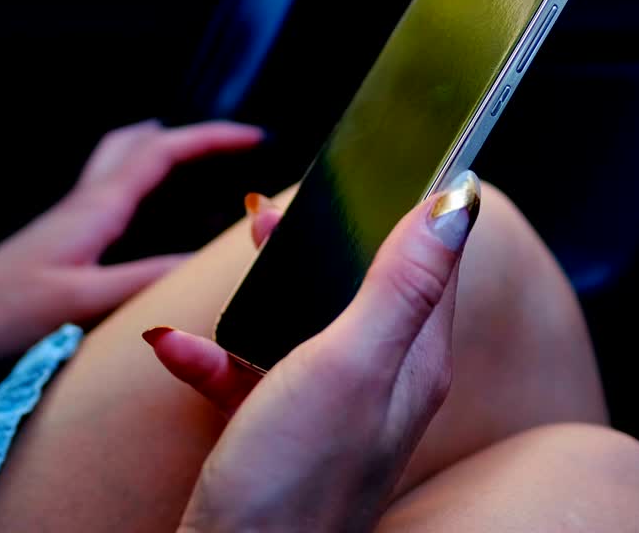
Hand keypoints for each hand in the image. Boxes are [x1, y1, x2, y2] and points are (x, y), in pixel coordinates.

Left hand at [0, 119, 262, 357]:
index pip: (162, 153)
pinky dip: (142, 186)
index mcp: (94, 210)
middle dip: (188, 135)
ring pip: (120, 163)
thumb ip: (143, 280)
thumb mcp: (79, 303)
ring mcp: (69, 222)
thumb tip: (203, 262)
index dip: (211, 138)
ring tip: (198, 163)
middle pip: (139, 144)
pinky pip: (111, 196)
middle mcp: (83, 206)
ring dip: (161, 152)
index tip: (256, 136)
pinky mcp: (60, 243)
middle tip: (230, 145)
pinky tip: (149, 217)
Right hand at [143, 171, 481, 532]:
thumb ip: (403, 283)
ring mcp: (329, 410)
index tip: (389, 157)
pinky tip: (180, 350)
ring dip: (268, 287)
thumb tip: (458, 201)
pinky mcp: (280, 432)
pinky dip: (217, 354)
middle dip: (323, 241)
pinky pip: (251, 372)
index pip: (433, 261)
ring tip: (241, 251)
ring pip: (304, 321)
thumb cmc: (296, 481)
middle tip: (281, 209)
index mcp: (413, 360)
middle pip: (364, 284)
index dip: (413, 207)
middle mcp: (381, 383)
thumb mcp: (351, 364)